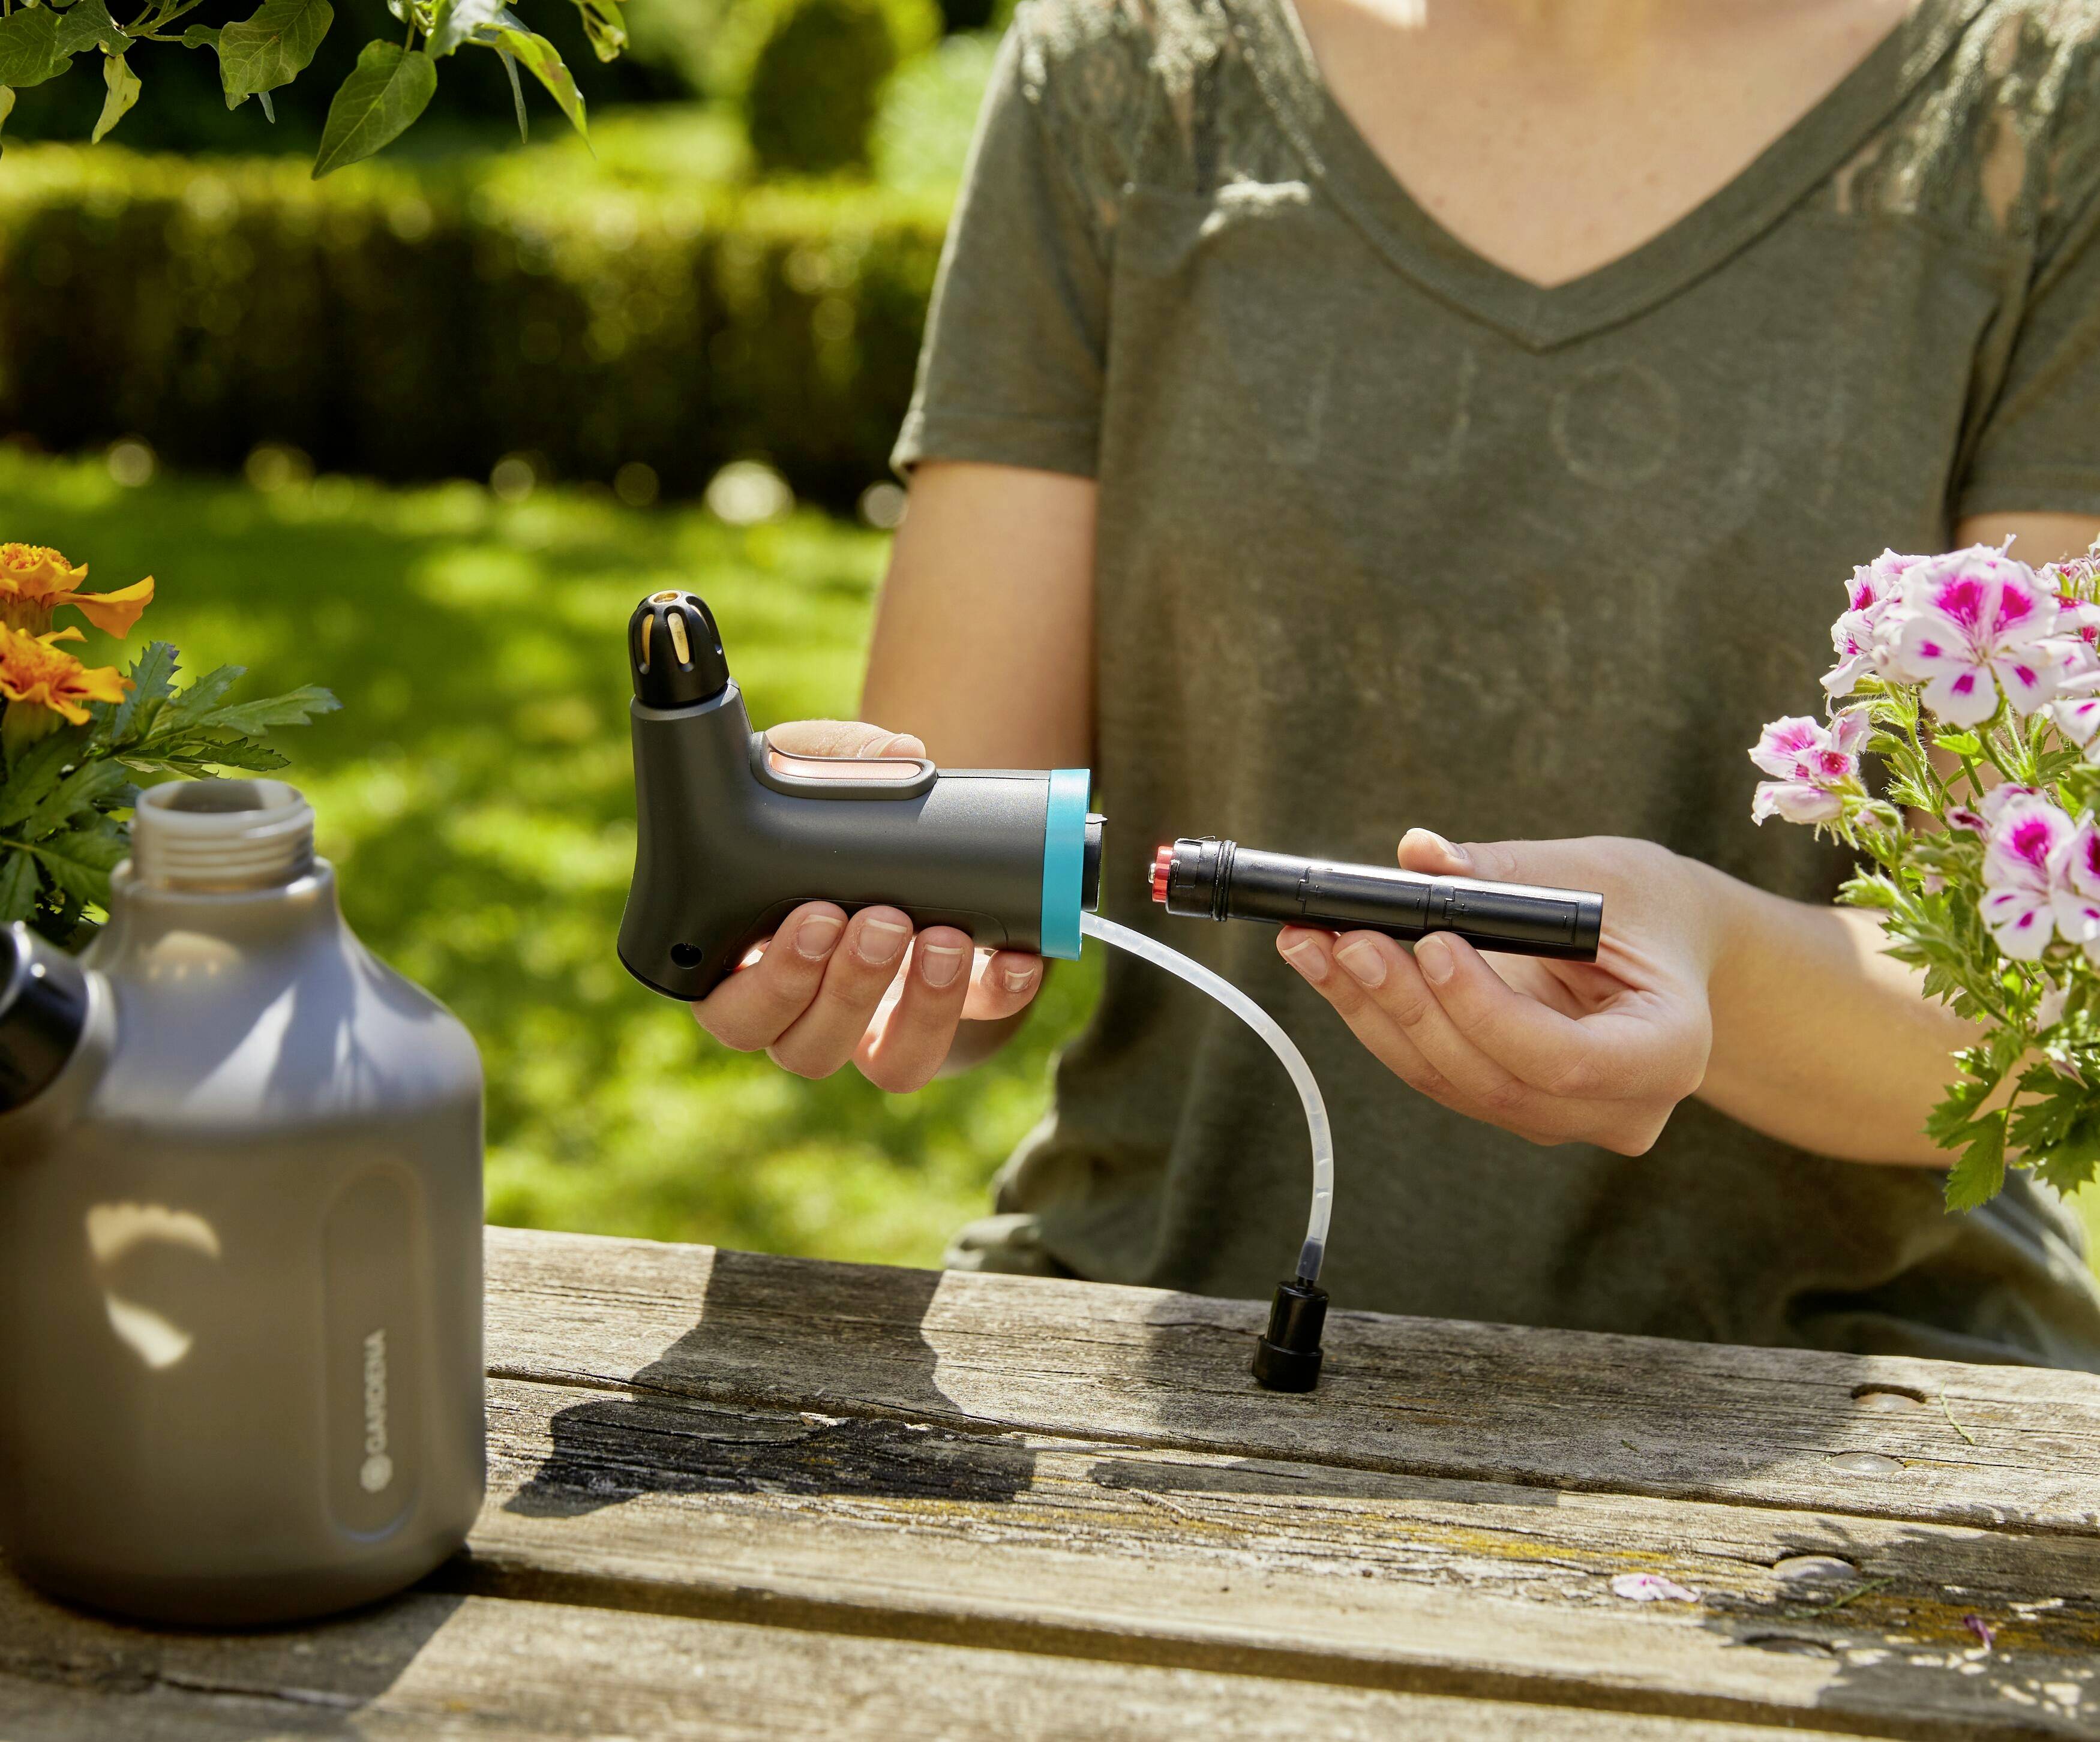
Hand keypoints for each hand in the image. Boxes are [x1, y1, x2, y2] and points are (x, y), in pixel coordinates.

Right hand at [689, 719, 1045, 1091]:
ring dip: (922, 1009)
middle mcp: (810, 1015)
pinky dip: (1002, 993)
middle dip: (850, 988)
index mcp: (750, 969)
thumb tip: (898, 753)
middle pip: (809, 1049)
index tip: (814, 916)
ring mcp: (882, 1026)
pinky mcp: (952, 1015)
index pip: (735, 1015)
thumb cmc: (820, 817)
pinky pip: (981, 1028)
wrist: (892, 836)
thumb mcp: (806, 775)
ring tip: (941, 937)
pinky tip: (1018, 955)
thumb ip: (829, 757)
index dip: (770, 987)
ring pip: (895, 1065)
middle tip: (882, 920)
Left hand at [1278, 830, 1719, 1153]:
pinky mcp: (1509, 1103)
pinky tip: (1330, 965)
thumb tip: (1420, 855)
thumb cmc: (1647, 906)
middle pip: (1492, 1079)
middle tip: (1344, 938)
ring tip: (1313, 943)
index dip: (1487, 1011)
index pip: (1566, 1061)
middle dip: (1408, 1006)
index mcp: (1669, 1053)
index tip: (1432, 944)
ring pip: (1449, 1081)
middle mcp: (1618, 1107)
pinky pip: (1435, 1069)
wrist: (1669, 948)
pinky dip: (1378, 1016)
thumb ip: (1510, 872)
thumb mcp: (1597, 874)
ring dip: (1371, 1011)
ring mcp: (1560, 1118)